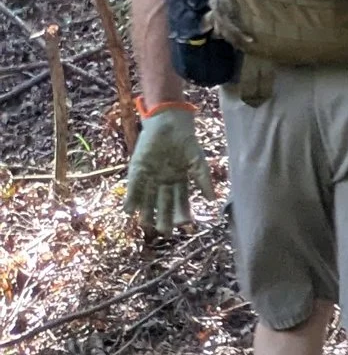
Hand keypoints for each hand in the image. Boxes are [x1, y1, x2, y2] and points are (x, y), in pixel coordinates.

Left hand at [124, 105, 201, 241]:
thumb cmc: (185, 140)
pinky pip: (134, 185)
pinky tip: (128, 210)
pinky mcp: (138, 168)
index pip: (181, 202)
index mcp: (179, 181)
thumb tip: (212, 200)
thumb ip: (204, 180)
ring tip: (145, 226)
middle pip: (164, 204)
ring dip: (146, 212)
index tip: (185, 227)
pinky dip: (131, 198)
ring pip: (148, 198)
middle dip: (164, 218)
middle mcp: (164, 181)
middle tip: (164, 232)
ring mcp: (150, 176)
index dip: (183, 214)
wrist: (170, 122)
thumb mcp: (197, 162)